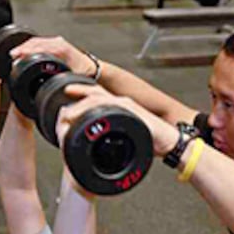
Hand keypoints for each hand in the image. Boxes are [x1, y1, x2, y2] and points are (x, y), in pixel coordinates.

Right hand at [10, 36, 96, 77]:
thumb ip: (61, 79)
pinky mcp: (56, 43)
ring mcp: (57, 42)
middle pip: (36, 42)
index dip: (26, 51)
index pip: (40, 48)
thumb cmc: (83, 73)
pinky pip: (41, 42)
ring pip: (37, 41)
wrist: (92, 69)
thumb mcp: (72, 77)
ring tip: (14, 53)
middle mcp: (59, 43)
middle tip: (12, 55)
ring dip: (25, 46)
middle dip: (22, 48)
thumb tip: (51, 85)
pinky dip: (31, 46)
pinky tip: (24, 50)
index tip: (16, 55)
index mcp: (61, 49)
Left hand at [55, 83, 178, 156]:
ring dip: (81, 105)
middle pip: (94, 92)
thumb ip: (113, 133)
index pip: (96, 96)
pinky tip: (87, 116)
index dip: (80, 95)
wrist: (171, 142)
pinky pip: (110, 107)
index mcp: (119, 107)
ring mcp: (126, 105)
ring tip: (68, 114)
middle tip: (63, 96)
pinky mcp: (131, 111)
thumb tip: (98, 142)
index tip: (66, 97)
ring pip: (98, 98)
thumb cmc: (153, 139)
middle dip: (76, 92)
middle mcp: (121, 102)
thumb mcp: (127, 135)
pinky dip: (96, 110)